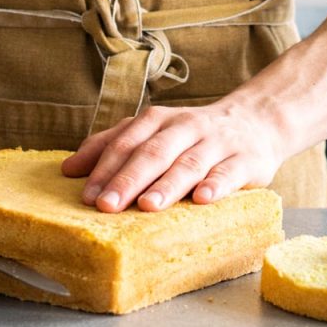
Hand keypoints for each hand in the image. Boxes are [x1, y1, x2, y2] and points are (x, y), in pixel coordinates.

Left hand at [60, 100, 285, 212]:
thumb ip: (113, 145)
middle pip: (155, 152)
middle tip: (107, 206)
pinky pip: (229, 172)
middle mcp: (187, 127)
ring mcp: (218, 143)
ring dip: (168, 184)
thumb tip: (69, 169)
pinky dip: (216, 185)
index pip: (128, 141)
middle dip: (129, 179)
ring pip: (190, 162)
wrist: (258, 119)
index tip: (87, 196)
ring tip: (148, 206)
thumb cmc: (196, 134)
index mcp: (160, 120)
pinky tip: (202, 199)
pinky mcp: (247, 159)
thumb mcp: (154, 131)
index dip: (106, 168)